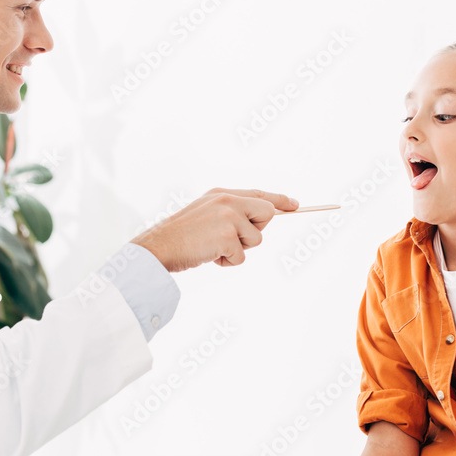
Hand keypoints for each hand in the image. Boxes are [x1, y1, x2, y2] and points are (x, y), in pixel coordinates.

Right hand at [131, 188, 297, 271]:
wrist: (159, 246)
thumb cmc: (181, 236)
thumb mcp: (205, 213)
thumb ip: (229, 212)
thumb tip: (256, 223)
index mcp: (222, 193)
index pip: (259, 193)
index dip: (280, 200)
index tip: (296, 205)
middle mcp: (228, 200)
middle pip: (267, 213)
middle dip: (256, 230)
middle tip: (231, 237)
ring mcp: (229, 217)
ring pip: (256, 239)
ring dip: (238, 250)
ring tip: (213, 247)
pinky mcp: (228, 236)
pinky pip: (242, 257)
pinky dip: (228, 262)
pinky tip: (209, 255)